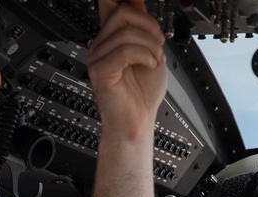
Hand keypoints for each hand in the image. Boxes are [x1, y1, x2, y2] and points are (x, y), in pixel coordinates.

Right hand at [87, 0, 167, 140]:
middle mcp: (101, 45)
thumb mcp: (150, 51)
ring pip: (125, 33)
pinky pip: (123, 51)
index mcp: (112, 39)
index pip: (110, 5)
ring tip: (156, 60)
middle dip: (148, 24)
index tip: (141, 1)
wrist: (138, 122)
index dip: (126, 1)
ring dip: (149, 45)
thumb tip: (139, 1)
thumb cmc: (142, 94)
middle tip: (160, 41)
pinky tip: (150, 65)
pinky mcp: (100, 71)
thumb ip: (143, 26)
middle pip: (120, 13)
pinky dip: (143, 55)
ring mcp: (97, 58)